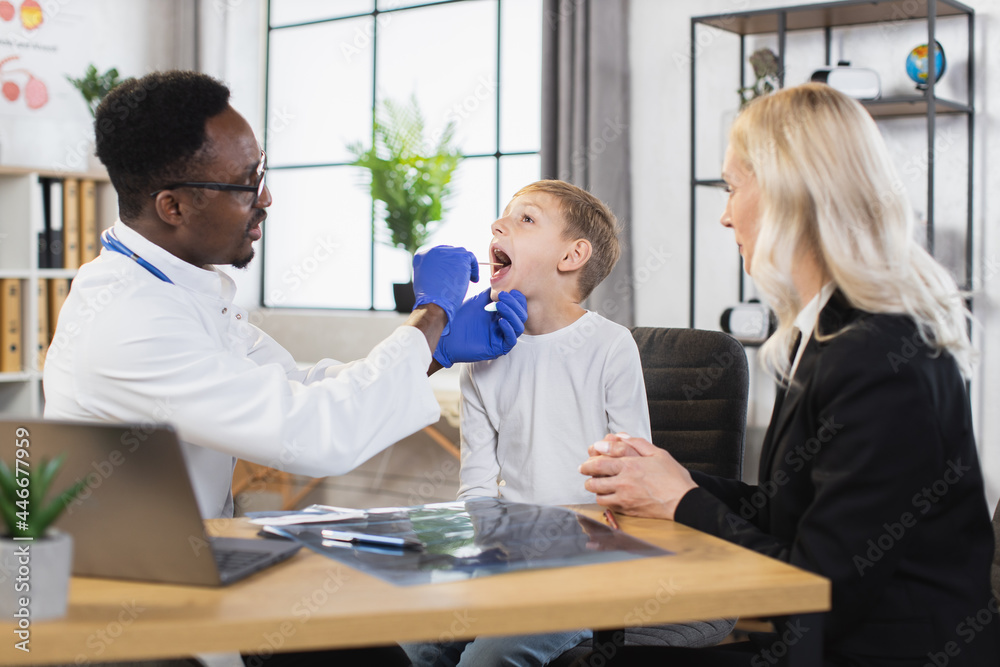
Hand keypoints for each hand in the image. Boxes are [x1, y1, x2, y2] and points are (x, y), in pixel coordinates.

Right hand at [412, 246, 478, 335]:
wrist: (434, 303)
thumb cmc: (429, 299)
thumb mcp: (424, 280)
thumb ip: (431, 271)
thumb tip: (443, 271)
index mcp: (421, 256)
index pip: (437, 254)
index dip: (446, 263)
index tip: (452, 272)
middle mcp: (432, 251)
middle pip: (449, 251)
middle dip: (456, 263)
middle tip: (461, 275)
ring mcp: (447, 252)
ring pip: (461, 254)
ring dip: (465, 265)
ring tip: (469, 279)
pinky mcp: (460, 256)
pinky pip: (471, 258)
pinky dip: (474, 267)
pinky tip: (474, 279)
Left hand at [434, 289, 527, 366]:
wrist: (446, 334)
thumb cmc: (459, 318)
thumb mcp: (478, 301)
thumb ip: (491, 293)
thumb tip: (502, 283)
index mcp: (501, 315)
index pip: (519, 307)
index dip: (518, 299)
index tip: (509, 291)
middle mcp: (503, 326)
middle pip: (522, 316)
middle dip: (514, 304)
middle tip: (502, 296)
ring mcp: (501, 338)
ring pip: (519, 327)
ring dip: (512, 314)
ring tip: (499, 305)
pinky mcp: (497, 349)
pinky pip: (511, 340)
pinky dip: (508, 329)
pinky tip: (500, 320)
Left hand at [579, 434, 696, 519]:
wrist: (683, 502)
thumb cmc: (673, 478)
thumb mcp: (658, 453)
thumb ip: (636, 443)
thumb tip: (620, 437)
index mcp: (630, 466)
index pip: (599, 462)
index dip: (590, 459)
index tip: (588, 458)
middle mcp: (624, 483)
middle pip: (594, 479)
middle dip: (587, 474)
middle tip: (586, 471)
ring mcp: (624, 498)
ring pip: (598, 495)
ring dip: (595, 488)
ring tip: (598, 483)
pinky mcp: (628, 510)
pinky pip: (608, 506)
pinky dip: (606, 500)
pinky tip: (610, 495)